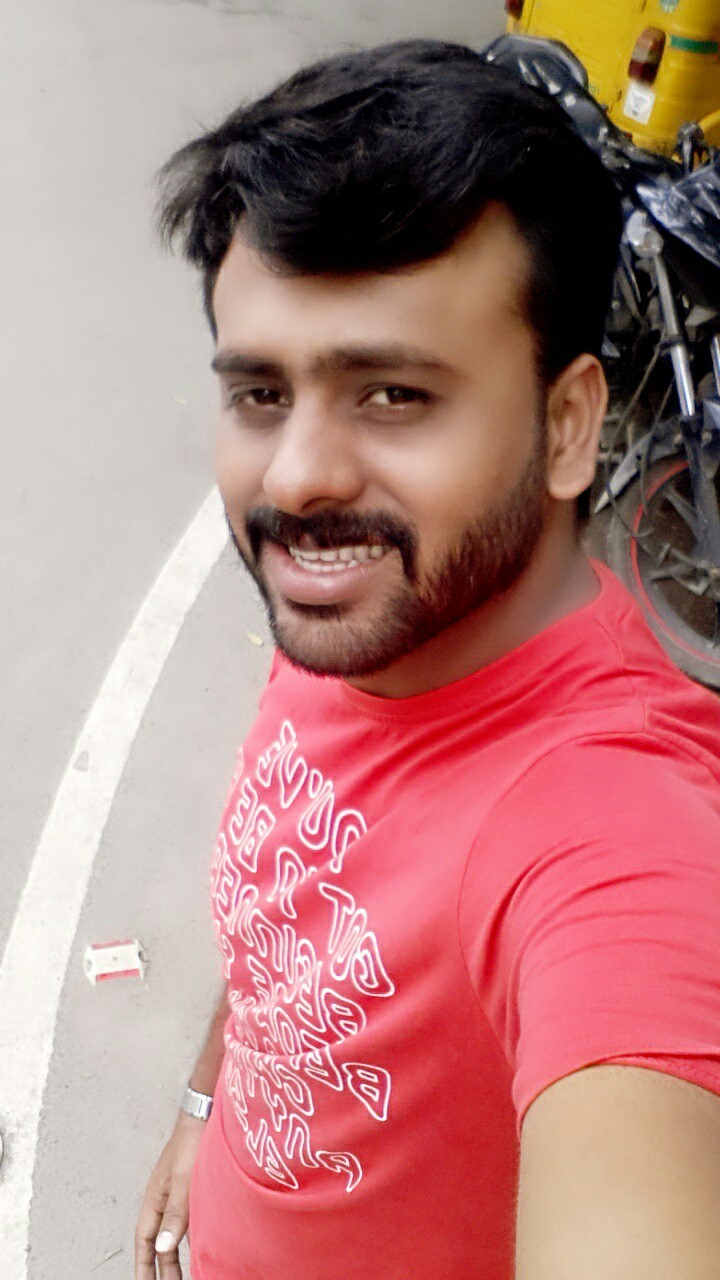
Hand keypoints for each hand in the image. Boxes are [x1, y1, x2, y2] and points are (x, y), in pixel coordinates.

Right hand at [135, 1111, 205, 1278]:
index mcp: (154, 1199)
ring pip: (175, 1233)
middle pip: (160, 1242)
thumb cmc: (192, 1143)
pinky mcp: (195, 1189)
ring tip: (187, 1274)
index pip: (145, 1241)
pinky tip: (204, 1246)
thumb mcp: (183, 1181)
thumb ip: (175, 1214)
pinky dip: (194, 1237)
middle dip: (163, 1267)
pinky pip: (191, 1220)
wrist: (207, 1114)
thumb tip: (164, 1247)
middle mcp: (165, 1200)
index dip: (144, 1265)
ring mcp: (180, 1195)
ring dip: (178, 1254)